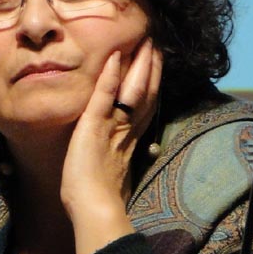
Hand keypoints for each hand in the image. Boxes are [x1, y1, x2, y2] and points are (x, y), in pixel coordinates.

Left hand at [61, 38, 161, 253]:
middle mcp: (127, 131)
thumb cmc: (96, 200)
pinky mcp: (94, 126)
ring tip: (146, 43)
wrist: (94, 211)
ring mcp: (113, 127)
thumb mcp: (111, 174)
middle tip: (157, 44)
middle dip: (153, 68)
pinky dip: (109, 77)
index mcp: (131, 142)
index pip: (145, 106)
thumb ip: (120, 159)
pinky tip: (114, 58)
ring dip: (139, 65)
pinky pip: (103, 96)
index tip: (158, 64)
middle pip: (146, 93)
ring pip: (132, 90)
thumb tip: (131, 159)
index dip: (153, 84)